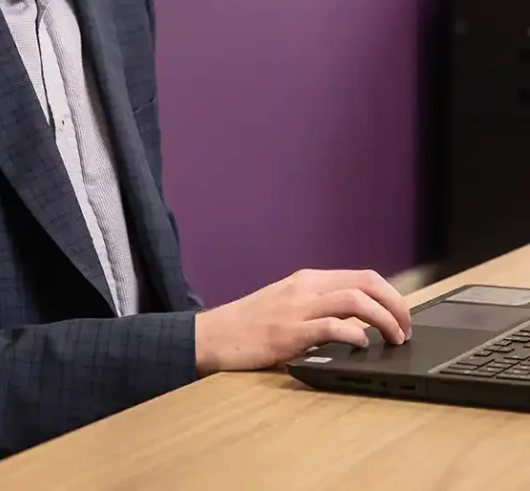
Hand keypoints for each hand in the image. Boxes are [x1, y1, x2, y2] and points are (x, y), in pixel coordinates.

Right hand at [194, 268, 411, 373]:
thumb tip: (360, 321)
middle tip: (406, 329)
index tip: (403, 316)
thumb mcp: (288, 305)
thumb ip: (319, 307)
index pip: (363, 276)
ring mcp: (297, 308)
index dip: (392, 295)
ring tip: (395, 340)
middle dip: (396, 305)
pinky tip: (362, 346)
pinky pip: (332, 327)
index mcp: (307, 280)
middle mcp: (305, 288)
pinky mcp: (289, 333)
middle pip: (366, 283)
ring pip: (355, 301)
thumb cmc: (251, 324)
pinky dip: (355, 335)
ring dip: (385, 320)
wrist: (214, 335)